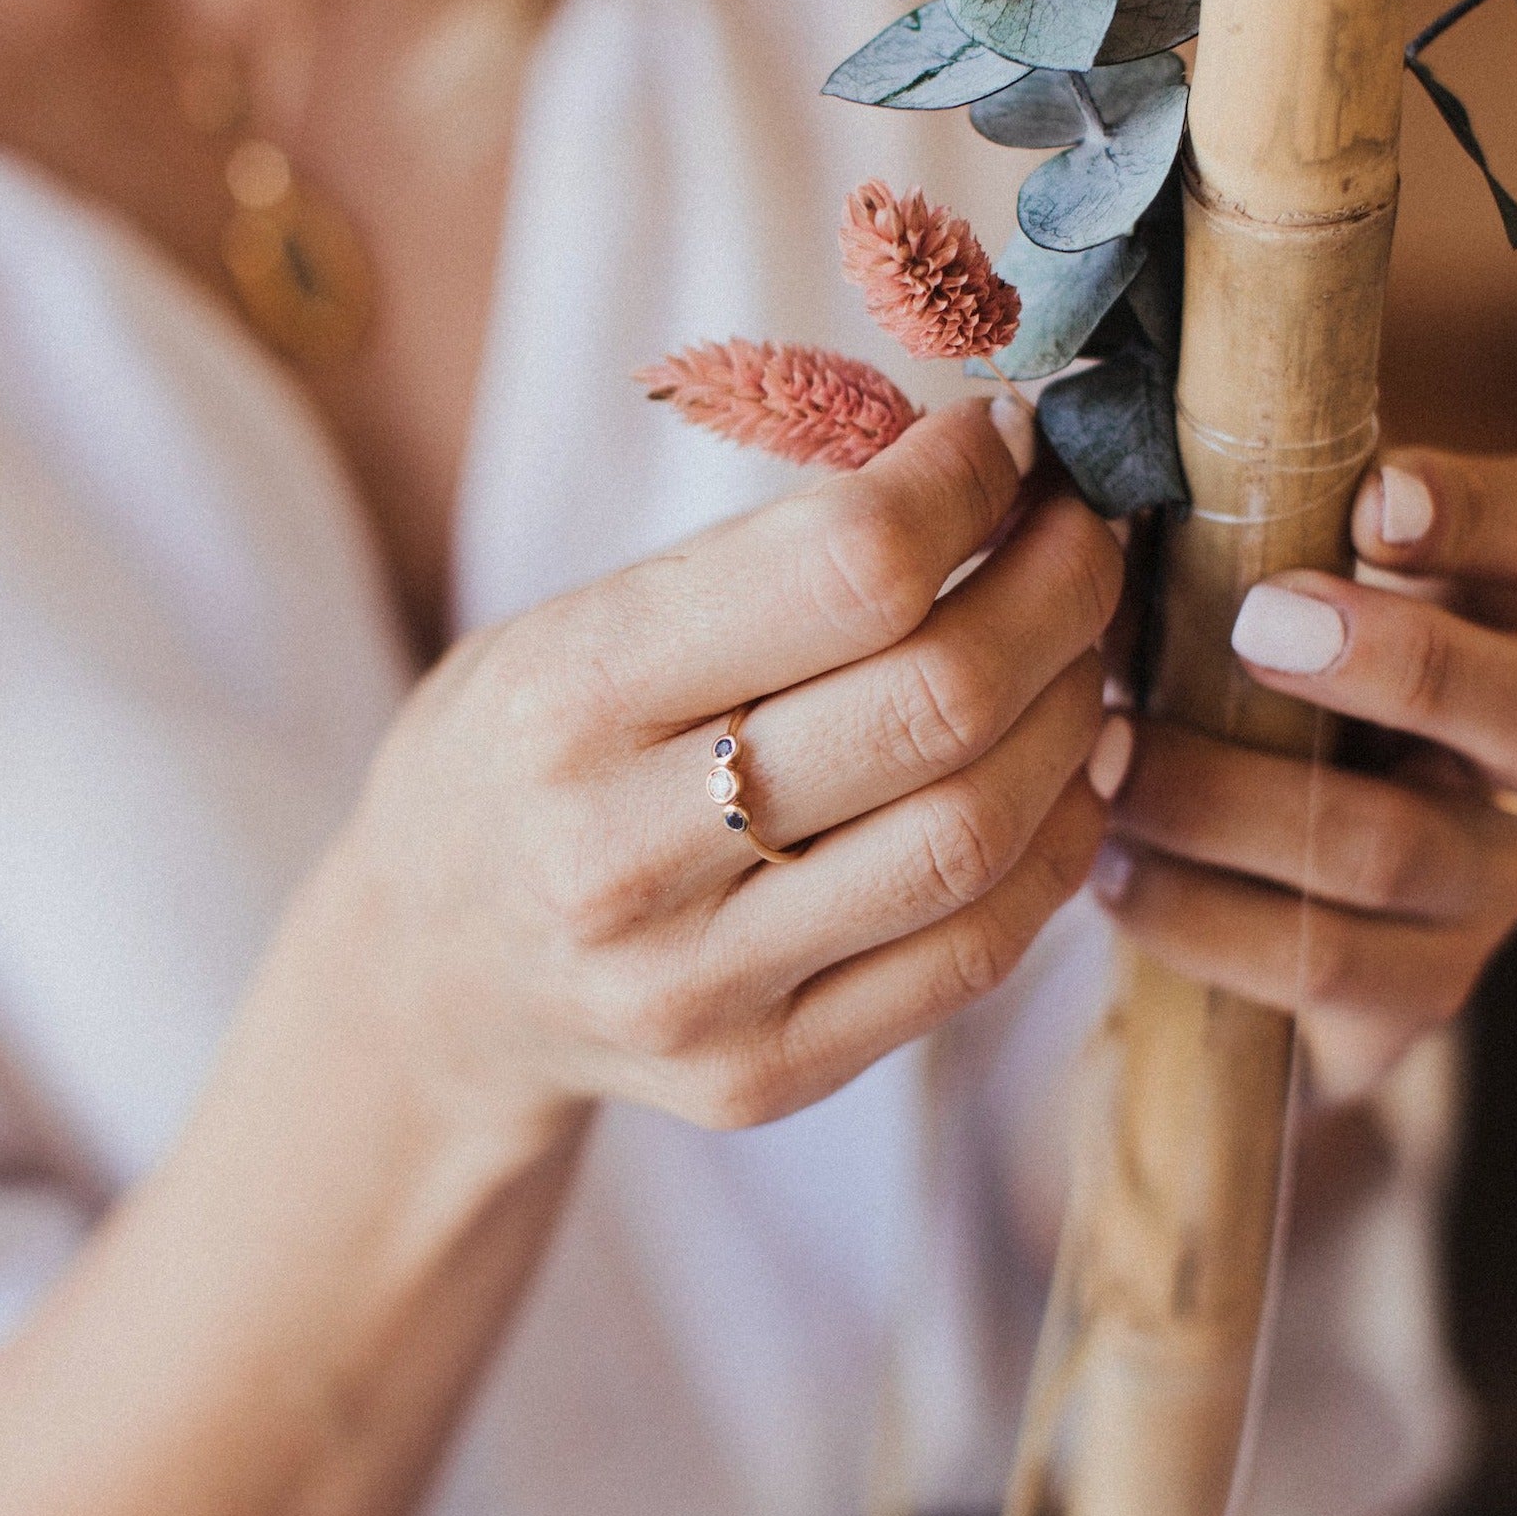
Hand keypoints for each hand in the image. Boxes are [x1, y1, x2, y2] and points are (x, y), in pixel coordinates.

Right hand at [324, 398, 1122, 1138]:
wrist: (431, 974)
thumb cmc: (522, 758)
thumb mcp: (575, 623)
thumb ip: (761, 562)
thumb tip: (983, 468)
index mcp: (568, 696)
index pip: (847, 568)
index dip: (973, 484)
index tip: (1013, 440)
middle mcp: (621, 853)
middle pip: (938, 699)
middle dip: (1061, 587)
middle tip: (1084, 535)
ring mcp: (697, 984)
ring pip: (978, 831)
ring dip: (1077, 712)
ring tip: (1083, 650)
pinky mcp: (761, 1075)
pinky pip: (975, 954)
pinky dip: (1059, 842)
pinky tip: (1066, 773)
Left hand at [1088, 448, 1516, 1096]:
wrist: (1223, 887)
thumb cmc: (1219, 689)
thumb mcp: (1225, 601)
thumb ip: (1199, 548)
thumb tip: (1091, 508)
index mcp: (1490, 612)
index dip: (1485, 515)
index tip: (1375, 498)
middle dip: (1396, 661)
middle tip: (1257, 623)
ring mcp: (1483, 879)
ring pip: (1392, 844)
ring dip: (1227, 796)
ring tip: (1110, 758)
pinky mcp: (1417, 987)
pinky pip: (1319, 960)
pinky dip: (1194, 908)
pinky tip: (1109, 866)